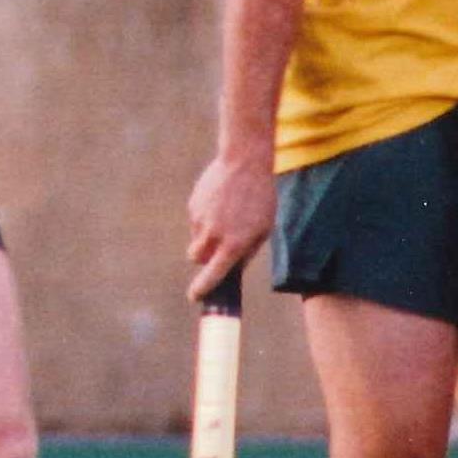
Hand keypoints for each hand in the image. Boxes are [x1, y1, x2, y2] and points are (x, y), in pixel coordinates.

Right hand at [186, 152, 275, 299]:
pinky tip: (220, 201)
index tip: (194, 296)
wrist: (245, 161)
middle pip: (197, 258)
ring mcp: (200, 219)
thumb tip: (233, 268)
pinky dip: (205, 217)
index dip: (202, 288)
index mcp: (234, 244)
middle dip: (203, 257)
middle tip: (217, 247)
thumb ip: (247, 252)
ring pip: (196, 238)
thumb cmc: (260, 197)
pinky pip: (196, 220)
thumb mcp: (263, 228)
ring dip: (206, 235)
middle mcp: (213, 235)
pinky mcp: (193, 205)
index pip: (212, 275)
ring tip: (226, 215)